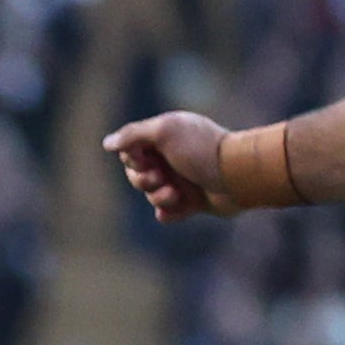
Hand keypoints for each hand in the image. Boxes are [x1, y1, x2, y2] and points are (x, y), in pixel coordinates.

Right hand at [103, 112, 235, 220]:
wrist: (237, 175)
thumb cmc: (201, 150)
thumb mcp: (165, 132)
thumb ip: (134, 135)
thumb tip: (107, 143)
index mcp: (165, 138)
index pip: (131, 151)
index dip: (133, 158)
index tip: (145, 158)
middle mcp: (171, 158)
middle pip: (137, 175)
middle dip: (143, 180)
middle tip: (159, 178)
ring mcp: (182, 180)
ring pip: (151, 195)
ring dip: (158, 197)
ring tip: (175, 194)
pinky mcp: (192, 202)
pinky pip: (167, 213)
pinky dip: (169, 212)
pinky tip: (177, 208)